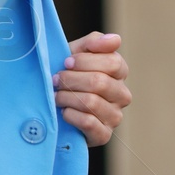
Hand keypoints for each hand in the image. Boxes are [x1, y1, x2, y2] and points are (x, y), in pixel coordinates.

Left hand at [51, 31, 130, 145]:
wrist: (53, 105)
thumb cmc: (67, 74)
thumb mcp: (76, 53)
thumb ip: (93, 42)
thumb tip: (114, 39)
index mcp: (119, 72)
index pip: (113, 62)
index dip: (86, 61)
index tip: (66, 61)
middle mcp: (122, 94)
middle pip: (100, 82)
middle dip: (71, 79)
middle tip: (56, 79)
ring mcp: (115, 116)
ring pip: (92, 102)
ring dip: (67, 97)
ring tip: (56, 95)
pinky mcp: (104, 135)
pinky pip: (89, 123)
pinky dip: (71, 115)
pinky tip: (63, 111)